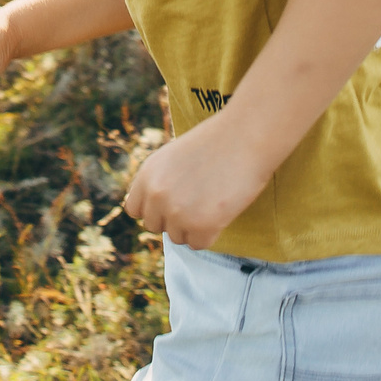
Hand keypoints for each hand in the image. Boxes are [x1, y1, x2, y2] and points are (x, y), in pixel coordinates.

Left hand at [121, 114, 273, 248]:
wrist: (246, 136)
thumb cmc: (216, 142)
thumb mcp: (174, 156)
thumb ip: (160, 182)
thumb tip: (159, 210)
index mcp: (147, 175)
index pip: (134, 209)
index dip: (154, 208)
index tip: (171, 202)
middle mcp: (156, 195)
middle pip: (155, 226)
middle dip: (173, 219)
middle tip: (197, 201)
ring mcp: (177, 212)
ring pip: (178, 237)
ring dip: (193, 226)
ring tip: (212, 202)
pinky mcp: (201, 225)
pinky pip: (198, 244)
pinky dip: (210, 234)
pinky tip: (220, 212)